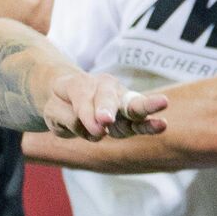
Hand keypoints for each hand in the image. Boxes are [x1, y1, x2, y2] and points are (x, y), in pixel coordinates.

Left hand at [41, 70, 168, 140]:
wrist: (70, 98)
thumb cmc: (62, 103)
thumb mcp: (54, 110)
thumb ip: (69, 118)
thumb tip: (98, 131)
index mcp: (82, 84)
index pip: (82, 99)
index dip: (87, 114)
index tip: (95, 127)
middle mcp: (104, 88)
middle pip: (108, 97)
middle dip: (108, 108)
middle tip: (106, 120)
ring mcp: (120, 102)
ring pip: (131, 106)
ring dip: (144, 107)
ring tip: (162, 105)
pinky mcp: (130, 120)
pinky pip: (139, 123)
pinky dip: (149, 124)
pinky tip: (162, 125)